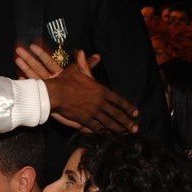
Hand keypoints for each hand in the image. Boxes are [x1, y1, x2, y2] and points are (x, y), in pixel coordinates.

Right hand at [16, 44, 137, 132]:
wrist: (55, 93)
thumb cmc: (65, 80)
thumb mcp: (78, 69)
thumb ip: (88, 64)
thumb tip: (95, 55)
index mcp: (101, 90)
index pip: (119, 100)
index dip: (128, 107)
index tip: (136, 113)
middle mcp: (100, 102)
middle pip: (117, 114)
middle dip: (127, 122)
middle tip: (135, 129)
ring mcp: (93, 112)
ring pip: (108, 123)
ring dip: (118, 129)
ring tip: (125, 134)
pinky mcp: (84, 119)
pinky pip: (96, 127)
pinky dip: (103, 132)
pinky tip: (108, 136)